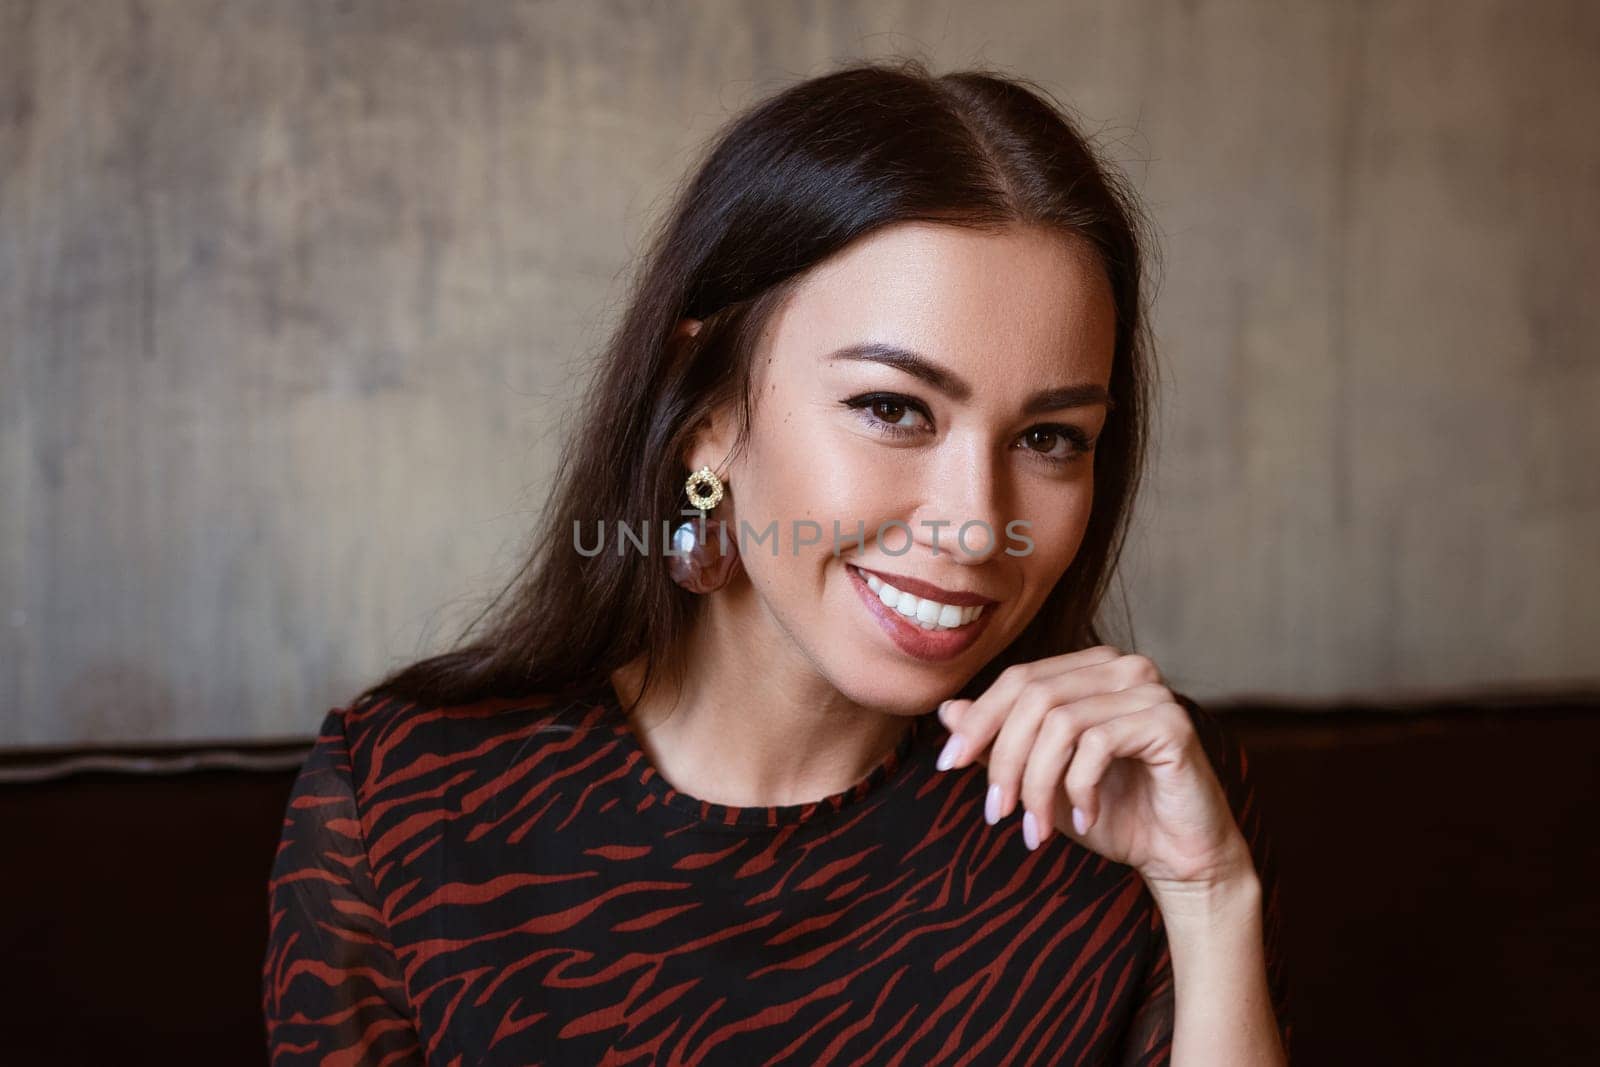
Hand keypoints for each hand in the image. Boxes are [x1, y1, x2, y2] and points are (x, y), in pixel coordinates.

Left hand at [934, 646, 1253, 896]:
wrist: (1178, 856)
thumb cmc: (1111, 812)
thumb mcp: (1040, 778)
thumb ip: (1000, 741)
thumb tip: (947, 711)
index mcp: (1090, 669)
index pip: (1018, 679)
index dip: (978, 720)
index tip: (948, 766)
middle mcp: (1121, 667)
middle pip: (1034, 697)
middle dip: (1005, 759)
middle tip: (996, 812)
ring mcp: (1149, 689)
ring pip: (1060, 722)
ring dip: (1038, 785)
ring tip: (1037, 830)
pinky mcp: (1170, 721)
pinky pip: (1098, 744)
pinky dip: (1080, 789)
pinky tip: (1088, 818)